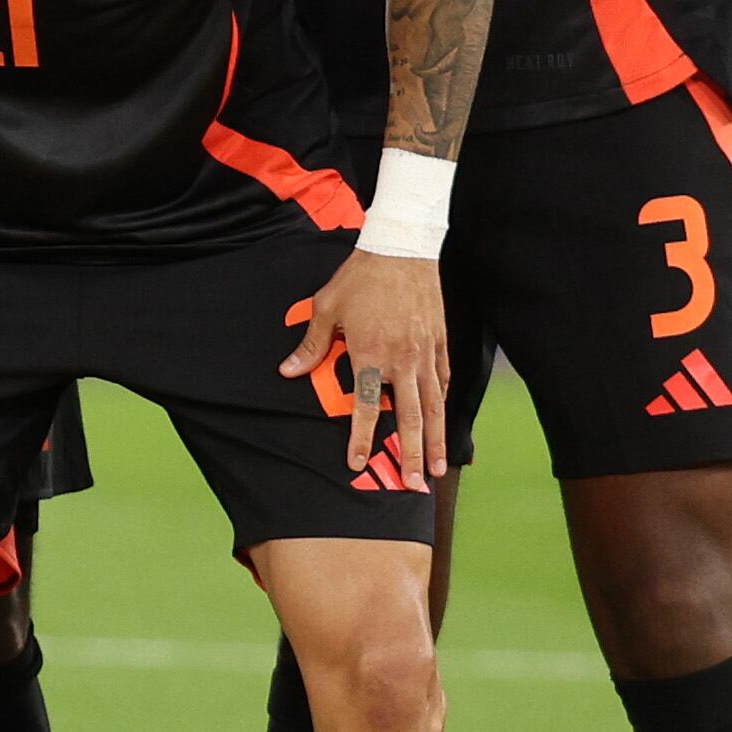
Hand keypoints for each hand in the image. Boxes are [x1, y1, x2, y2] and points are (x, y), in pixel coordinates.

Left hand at [284, 250, 451, 482]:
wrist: (401, 248)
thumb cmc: (360, 278)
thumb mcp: (326, 308)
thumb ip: (311, 345)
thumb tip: (287, 371)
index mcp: (371, 354)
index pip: (365, 406)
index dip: (360, 437)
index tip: (356, 463)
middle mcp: (402, 360)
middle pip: (410, 417)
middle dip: (411, 453)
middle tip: (414, 483)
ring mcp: (425, 353)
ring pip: (433, 405)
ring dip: (435, 439)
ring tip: (437, 467)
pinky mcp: (440, 342)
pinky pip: (443, 380)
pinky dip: (444, 404)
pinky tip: (443, 423)